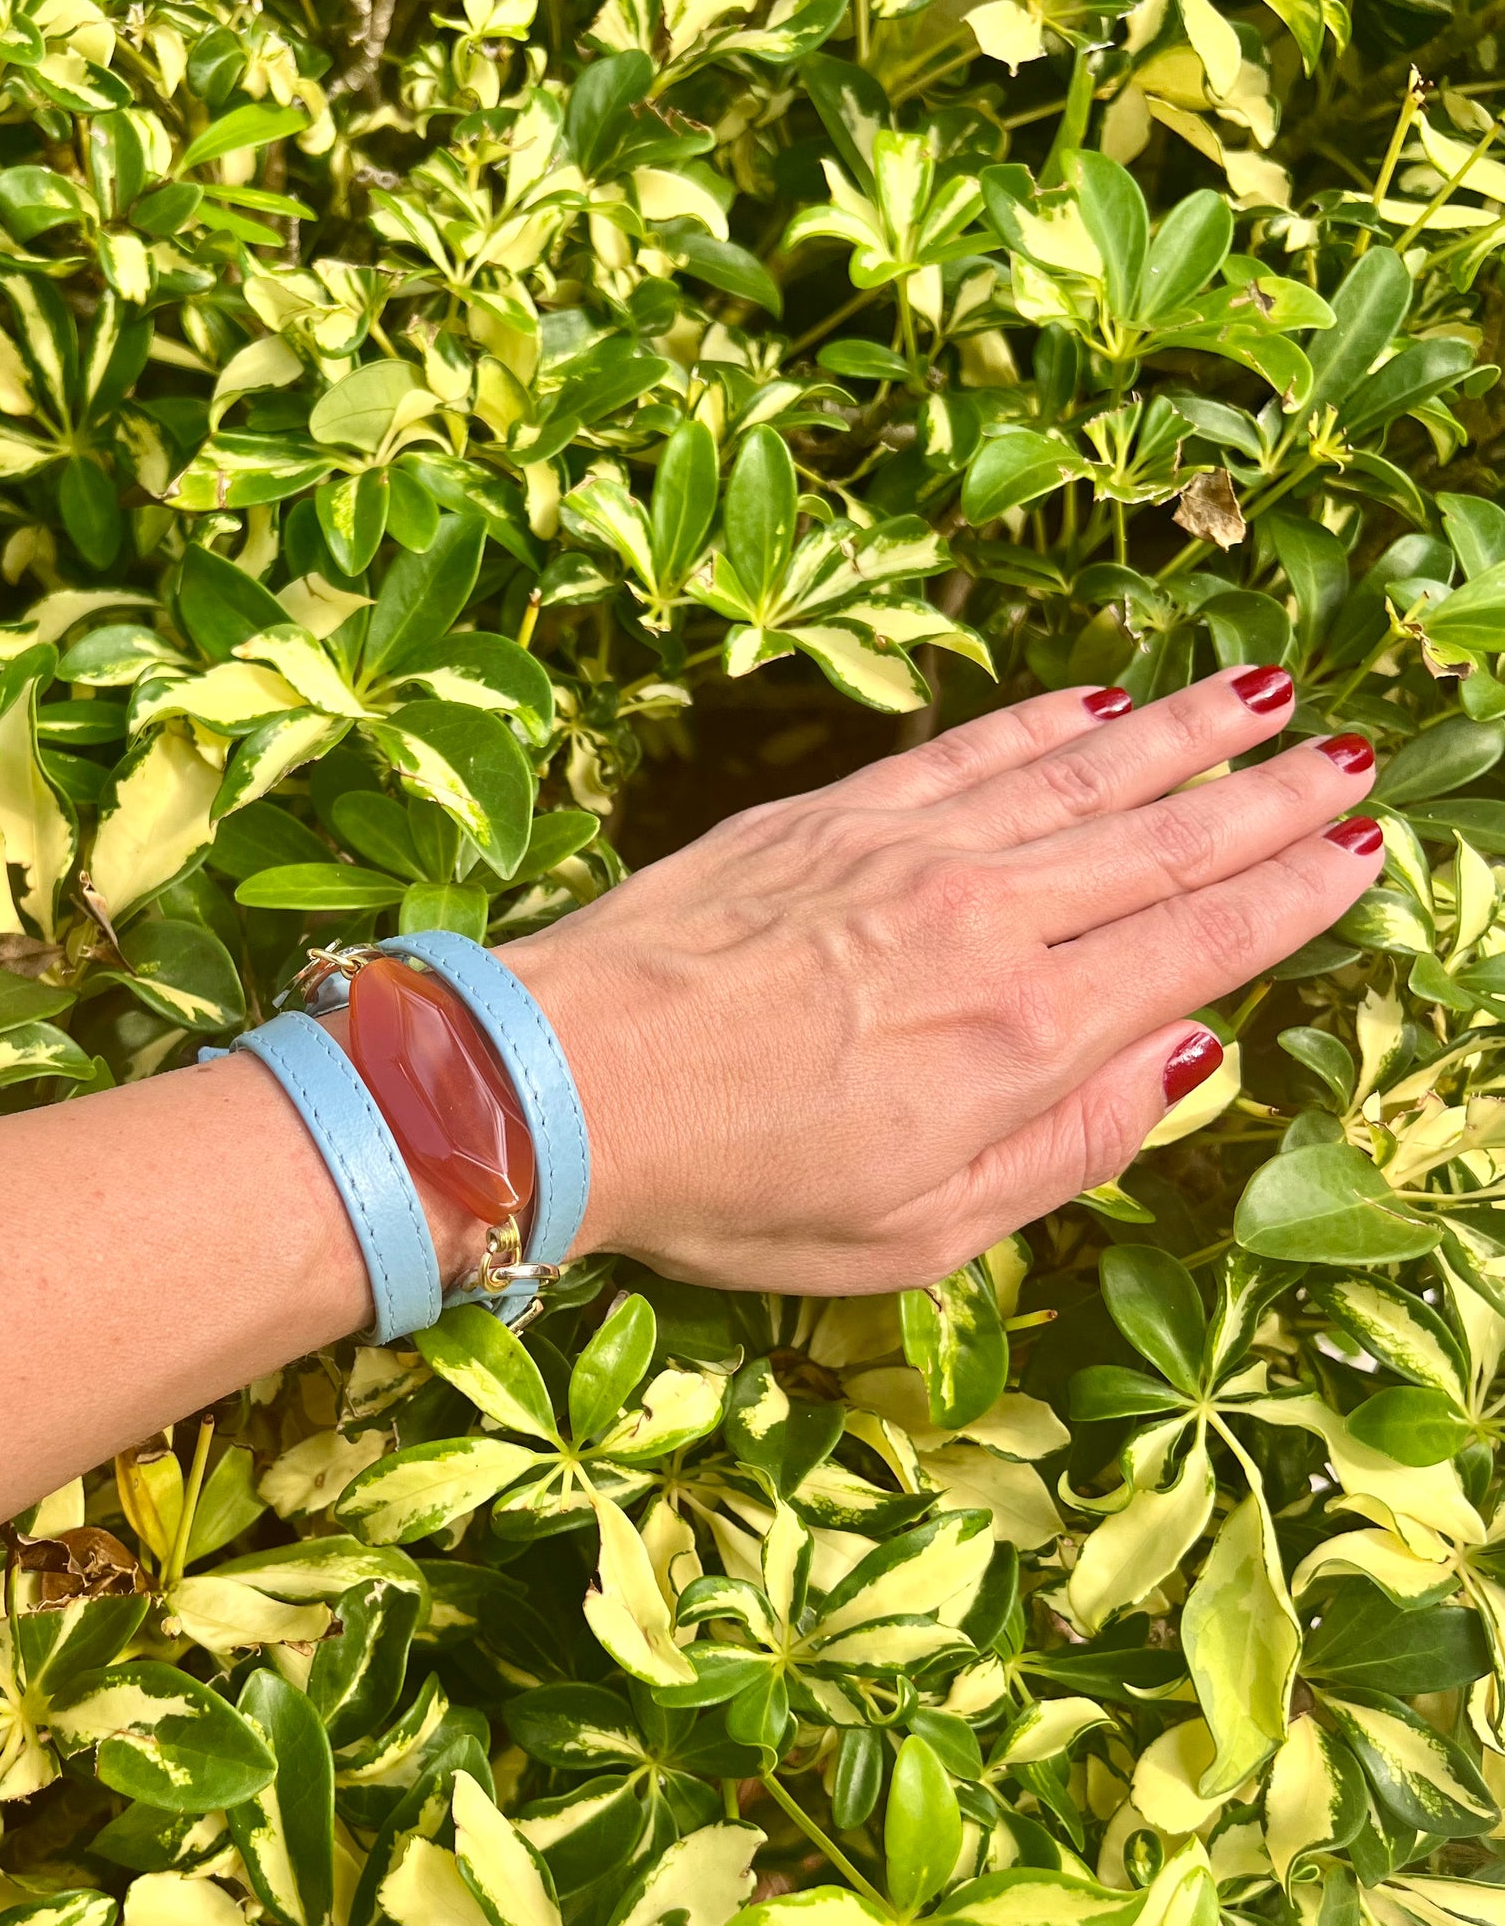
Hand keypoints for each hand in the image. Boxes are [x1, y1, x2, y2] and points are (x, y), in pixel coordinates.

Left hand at [503, 667, 1380, 1294]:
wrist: (565, 1083)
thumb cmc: (735, 1186)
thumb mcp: (922, 1232)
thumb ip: (1070, 1146)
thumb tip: (1181, 1063)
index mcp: (1029, 1036)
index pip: (1201, 942)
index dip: (1293, 895)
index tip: (1360, 852)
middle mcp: (991, 918)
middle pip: (1165, 841)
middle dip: (1269, 797)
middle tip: (1350, 756)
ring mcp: (909, 848)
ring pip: (1082, 774)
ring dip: (1184, 734)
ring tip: (1264, 694)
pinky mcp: (830, 812)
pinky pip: (969, 750)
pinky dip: (1046, 723)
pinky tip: (1098, 703)